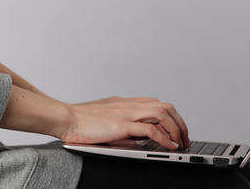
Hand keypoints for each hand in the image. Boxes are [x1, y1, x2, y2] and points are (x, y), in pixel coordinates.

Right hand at [60, 96, 190, 149]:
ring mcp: (127, 113)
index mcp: (126, 103)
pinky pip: (151, 129)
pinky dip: (164, 138)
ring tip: (180, 144)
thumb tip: (137, 139)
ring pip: (163, 114)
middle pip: (166, 107)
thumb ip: (122, 126)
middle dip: (180, 123)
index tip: (176, 130)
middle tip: (184, 139)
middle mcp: (130, 105)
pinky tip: (169, 146)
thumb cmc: (80, 121)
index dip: (171, 117)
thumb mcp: (106, 120)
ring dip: (176, 129)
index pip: (156, 104)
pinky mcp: (123, 125)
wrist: (65, 118)